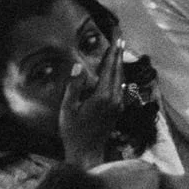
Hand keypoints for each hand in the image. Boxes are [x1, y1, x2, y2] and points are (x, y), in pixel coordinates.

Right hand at [58, 36, 123, 166]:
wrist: (87, 154)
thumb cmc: (74, 133)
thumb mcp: (68, 109)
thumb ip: (74, 87)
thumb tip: (78, 66)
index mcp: (103, 96)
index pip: (109, 67)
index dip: (113, 50)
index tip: (116, 35)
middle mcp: (115, 98)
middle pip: (118, 69)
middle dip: (119, 51)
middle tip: (119, 34)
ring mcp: (118, 104)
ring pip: (121, 77)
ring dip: (119, 62)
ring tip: (119, 47)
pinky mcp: (118, 109)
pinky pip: (120, 86)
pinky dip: (118, 74)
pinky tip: (117, 71)